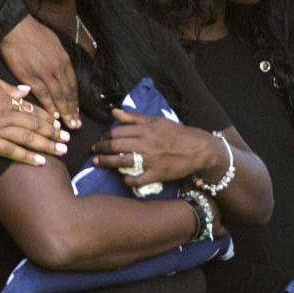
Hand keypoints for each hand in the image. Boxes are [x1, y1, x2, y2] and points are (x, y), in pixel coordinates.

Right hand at [0, 14, 80, 128]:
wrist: (15, 27)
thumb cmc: (34, 33)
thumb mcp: (54, 44)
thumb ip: (60, 59)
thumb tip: (64, 69)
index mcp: (64, 61)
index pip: (72, 85)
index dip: (75, 100)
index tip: (77, 112)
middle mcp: (58, 69)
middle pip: (68, 93)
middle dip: (73, 110)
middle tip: (77, 125)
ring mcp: (45, 73)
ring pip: (58, 96)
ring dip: (64, 112)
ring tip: (69, 125)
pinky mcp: (30, 77)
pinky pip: (42, 95)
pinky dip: (49, 106)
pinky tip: (53, 117)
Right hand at [0, 72, 69, 165]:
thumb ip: (9, 87)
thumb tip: (27, 90)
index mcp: (9, 101)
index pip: (33, 111)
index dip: (48, 118)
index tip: (59, 124)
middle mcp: (8, 116)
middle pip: (36, 125)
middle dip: (53, 132)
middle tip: (68, 139)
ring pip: (28, 139)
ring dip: (47, 145)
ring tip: (63, 151)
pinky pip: (11, 151)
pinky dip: (27, 156)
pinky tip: (41, 162)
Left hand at [90, 108, 215, 187]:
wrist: (198, 149)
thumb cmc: (177, 133)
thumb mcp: (157, 121)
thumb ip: (135, 117)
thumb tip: (114, 112)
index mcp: (146, 129)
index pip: (117, 131)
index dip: (106, 136)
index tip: (102, 139)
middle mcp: (146, 143)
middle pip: (115, 146)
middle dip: (101, 149)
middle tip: (95, 151)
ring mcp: (150, 160)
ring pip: (121, 162)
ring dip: (107, 162)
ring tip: (98, 163)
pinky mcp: (157, 174)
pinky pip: (137, 179)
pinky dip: (128, 180)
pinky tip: (124, 179)